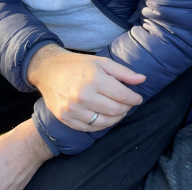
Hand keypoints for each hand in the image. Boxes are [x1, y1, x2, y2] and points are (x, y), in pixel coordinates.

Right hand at [27, 45, 145, 130]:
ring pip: (104, 122)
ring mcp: (73, 110)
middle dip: (126, 108)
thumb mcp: (102, 62)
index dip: (134, 99)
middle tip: (129, 105)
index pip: (122, 95)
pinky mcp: (66, 118)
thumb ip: (124, 72)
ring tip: (119, 111)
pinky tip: (106, 117)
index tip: (138, 99)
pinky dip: (101, 125)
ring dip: (116, 118)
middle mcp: (83, 96)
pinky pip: (89, 128)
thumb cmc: (78, 65)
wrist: (49, 70)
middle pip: (115, 110)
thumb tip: (143, 80)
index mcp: (94, 79)